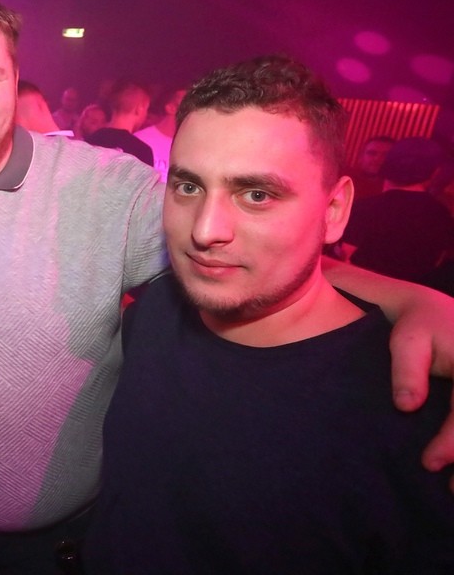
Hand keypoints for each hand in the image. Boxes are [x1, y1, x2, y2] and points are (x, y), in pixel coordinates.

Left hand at [321, 256, 453, 487]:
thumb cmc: (435, 318)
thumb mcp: (402, 299)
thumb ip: (362, 287)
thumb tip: (319, 268)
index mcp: (430, 325)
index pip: (415, 347)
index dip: (412, 375)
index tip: (405, 404)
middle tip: (428, 462)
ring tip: (445, 483)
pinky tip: (452, 491)